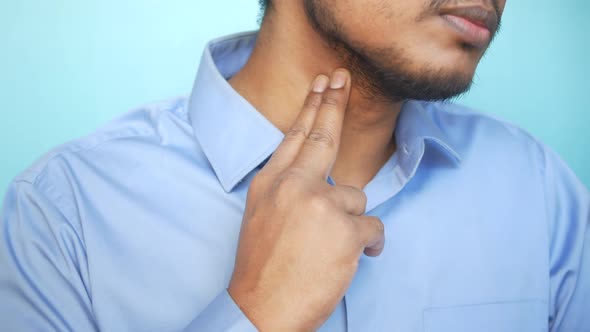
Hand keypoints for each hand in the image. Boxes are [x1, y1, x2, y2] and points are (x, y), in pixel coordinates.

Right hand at [227, 69, 384, 330]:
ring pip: (356, 199)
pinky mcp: (344, 229)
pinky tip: (351, 259)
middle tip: (342, 77)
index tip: (322, 84)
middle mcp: (293, 186)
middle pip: (323, 137)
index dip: (311, 107)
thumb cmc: (263, 268)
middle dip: (334, 103)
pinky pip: (373, 228)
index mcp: (270, 184)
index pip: (294, 137)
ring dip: (351, 224)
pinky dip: (368, 245)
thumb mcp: (262, 216)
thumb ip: (286, 190)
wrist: (261, 309)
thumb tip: (316, 177)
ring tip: (331, 249)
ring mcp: (319, 204)